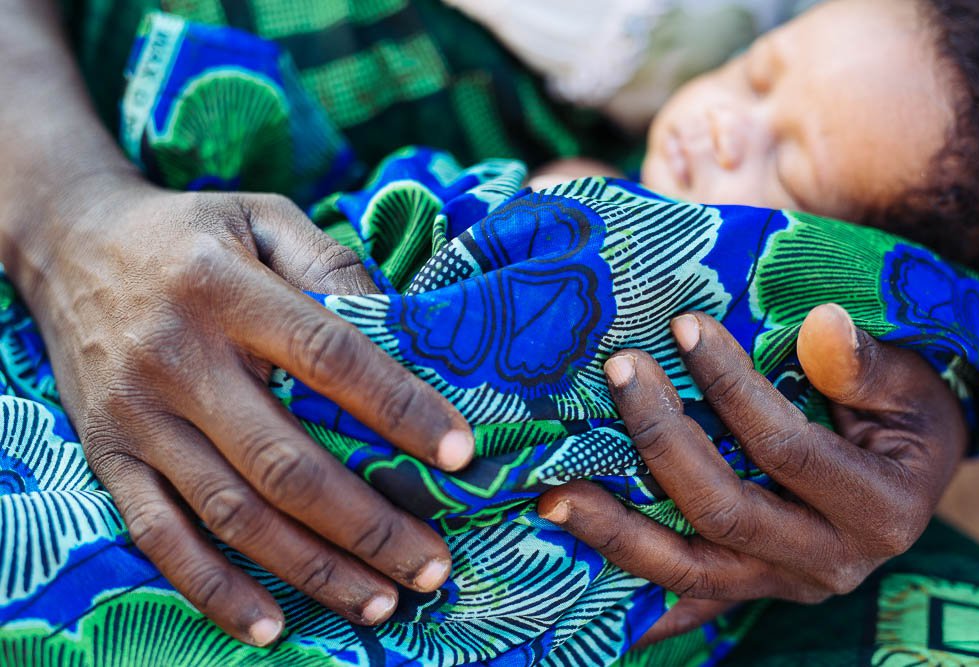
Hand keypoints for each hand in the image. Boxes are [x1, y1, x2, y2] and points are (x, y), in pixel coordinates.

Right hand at [20, 177, 473, 645]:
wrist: (73, 246)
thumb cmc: (192, 235)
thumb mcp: (263, 217)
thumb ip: (332, 263)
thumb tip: (404, 324)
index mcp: (227, 292)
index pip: (329, 357)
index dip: (399, 409)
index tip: (459, 454)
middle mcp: (179, 360)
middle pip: (285, 461)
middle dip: (368, 524)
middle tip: (434, 565)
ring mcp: (139, 419)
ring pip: (233, 514)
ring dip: (312, 569)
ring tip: (381, 602)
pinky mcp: (110, 458)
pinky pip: (161, 538)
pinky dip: (215, 591)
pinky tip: (271, 627)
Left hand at [538, 304, 966, 640]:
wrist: (910, 478)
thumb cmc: (905, 418)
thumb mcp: (907, 384)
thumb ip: (863, 365)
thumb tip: (822, 326)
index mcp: (875, 509)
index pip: (784, 448)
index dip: (731, 387)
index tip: (683, 327)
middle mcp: (828, 561)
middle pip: (723, 511)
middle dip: (662, 439)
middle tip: (618, 372)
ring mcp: (780, 585)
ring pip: (687, 570)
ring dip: (617, 532)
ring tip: (555, 494)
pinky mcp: (748, 591)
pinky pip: (679, 600)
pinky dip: (628, 592)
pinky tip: (573, 575)